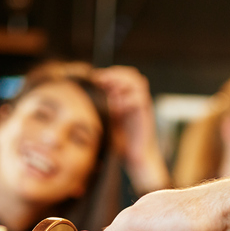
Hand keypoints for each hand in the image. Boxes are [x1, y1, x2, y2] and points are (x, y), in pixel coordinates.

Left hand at [92, 66, 170, 194]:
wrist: (138, 157)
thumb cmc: (122, 142)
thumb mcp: (108, 121)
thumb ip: (101, 108)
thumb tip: (83, 100)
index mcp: (128, 97)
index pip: (122, 74)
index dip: (108, 73)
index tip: (93, 79)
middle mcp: (137, 98)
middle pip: (131, 73)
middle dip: (115, 73)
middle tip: (100, 80)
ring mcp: (142, 105)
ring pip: (138, 81)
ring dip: (122, 82)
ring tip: (109, 89)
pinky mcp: (145, 115)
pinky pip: (139, 99)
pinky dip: (126, 100)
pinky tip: (115, 107)